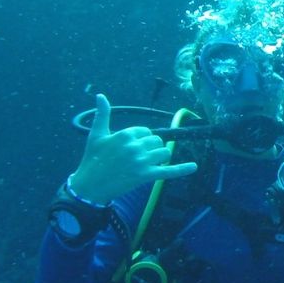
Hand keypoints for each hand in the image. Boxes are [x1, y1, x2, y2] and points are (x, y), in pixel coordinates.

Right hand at [69, 94, 196, 203]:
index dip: (140, 139)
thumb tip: (101, 95)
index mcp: (125, 134)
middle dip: (150, 148)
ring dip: (160, 157)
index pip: (145, 131)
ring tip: (147, 163)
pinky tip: (194, 167)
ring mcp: (141, 162)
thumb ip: (103, 114)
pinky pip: (168, 171)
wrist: (89, 186)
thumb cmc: (92, 159)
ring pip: (164, 153)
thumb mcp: (96, 135)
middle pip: (157, 141)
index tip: (129, 148)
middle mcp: (135, 147)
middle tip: (135, 158)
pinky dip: (182, 169)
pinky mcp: (145, 176)